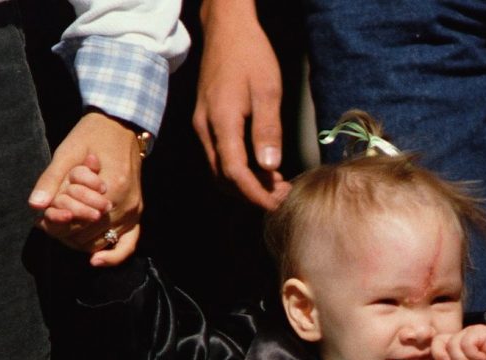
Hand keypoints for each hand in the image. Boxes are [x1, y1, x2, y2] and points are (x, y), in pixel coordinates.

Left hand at [28, 111, 144, 265]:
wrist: (120, 125)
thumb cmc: (91, 136)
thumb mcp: (66, 153)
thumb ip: (51, 180)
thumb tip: (35, 205)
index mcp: (110, 188)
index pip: (77, 223)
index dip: (55, 225)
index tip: (41, 220)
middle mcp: (125, 205)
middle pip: (89, 236)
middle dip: (65, 234)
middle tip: (46, 225)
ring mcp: (134, 211)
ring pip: (103, 242)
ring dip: (81, 242)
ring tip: (63, 234)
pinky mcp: (137, 213)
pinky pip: (128, 243)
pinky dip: (113, 255)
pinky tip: (96, 260)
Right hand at [193, 0, 291, 209]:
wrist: (227, 30)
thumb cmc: (250, 55)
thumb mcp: (268, 90)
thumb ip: (268, 130)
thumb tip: (270, 167)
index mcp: (221, 122)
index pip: (234, 173)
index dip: (256, 194)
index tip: (278, 203)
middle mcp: (205, 128)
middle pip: (224, 178)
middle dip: (252, 193)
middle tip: (283, 194)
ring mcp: (202, 125)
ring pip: (219, 170)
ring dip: (246, 183)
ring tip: (276, 183)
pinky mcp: (206, 122)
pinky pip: (219, 156)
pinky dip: (239, 169)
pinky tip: (261, 166)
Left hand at [431, 326, 485, 359]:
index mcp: (455, 345)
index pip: (436, 343)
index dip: (438, 355)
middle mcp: (460, 336)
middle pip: (439, 341)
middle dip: (450, 358)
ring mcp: (469, 332)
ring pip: (452, 344)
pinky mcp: (478, 330)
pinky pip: (465, 343)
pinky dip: (473, 355)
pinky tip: (482, 357)